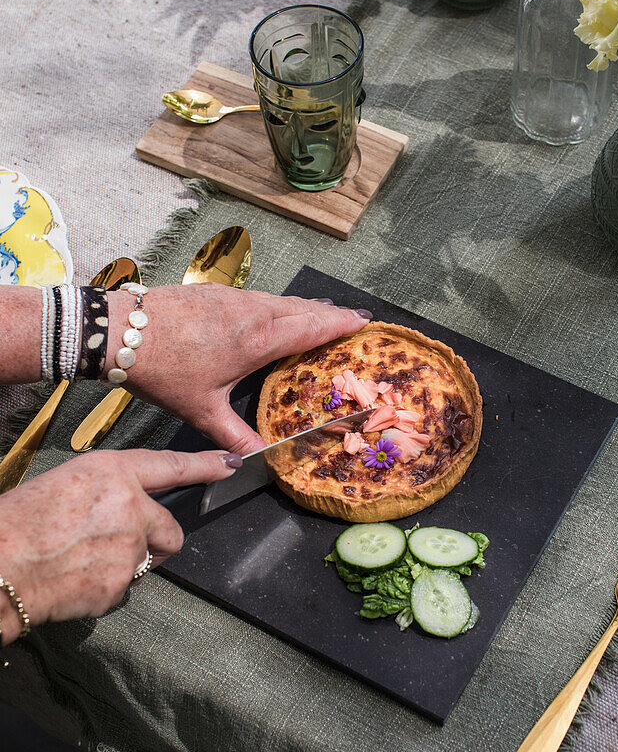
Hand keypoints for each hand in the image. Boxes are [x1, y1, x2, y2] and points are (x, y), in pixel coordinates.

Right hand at [0, 447, 241, 643]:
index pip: (171, 466)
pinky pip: (123, 586)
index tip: (232, 463)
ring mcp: (130, 546)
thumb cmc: (18, 522)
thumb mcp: (64, 484)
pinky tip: (74, 580)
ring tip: (83, 561)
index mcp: (112, 472)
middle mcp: (130, 505)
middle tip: (120, 545)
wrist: (0, 565)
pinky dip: (104, 587)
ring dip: (127, 563)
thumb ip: (104, 493)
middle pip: (170, 528)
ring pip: (146, 560)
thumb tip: (117, 509)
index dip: (205, 465)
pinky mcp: (121, 582)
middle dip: (155, 540)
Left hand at [106, 287, 370, 454]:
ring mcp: (233, 297)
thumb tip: (254, 459)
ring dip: (304, 305)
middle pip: (303, 308)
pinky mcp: (215, 291)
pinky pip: (258, 295)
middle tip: (353, 317)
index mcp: (258, 338)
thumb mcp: (201, 409)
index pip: (312, 328)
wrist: (121, 331)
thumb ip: (233, 435)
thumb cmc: (163, 369)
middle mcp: (253, 311)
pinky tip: (273, 309)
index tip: (363, 322)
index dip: (340, 325)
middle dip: (330, 312)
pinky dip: (277, 302)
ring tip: (321, 311)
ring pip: (280, 299)